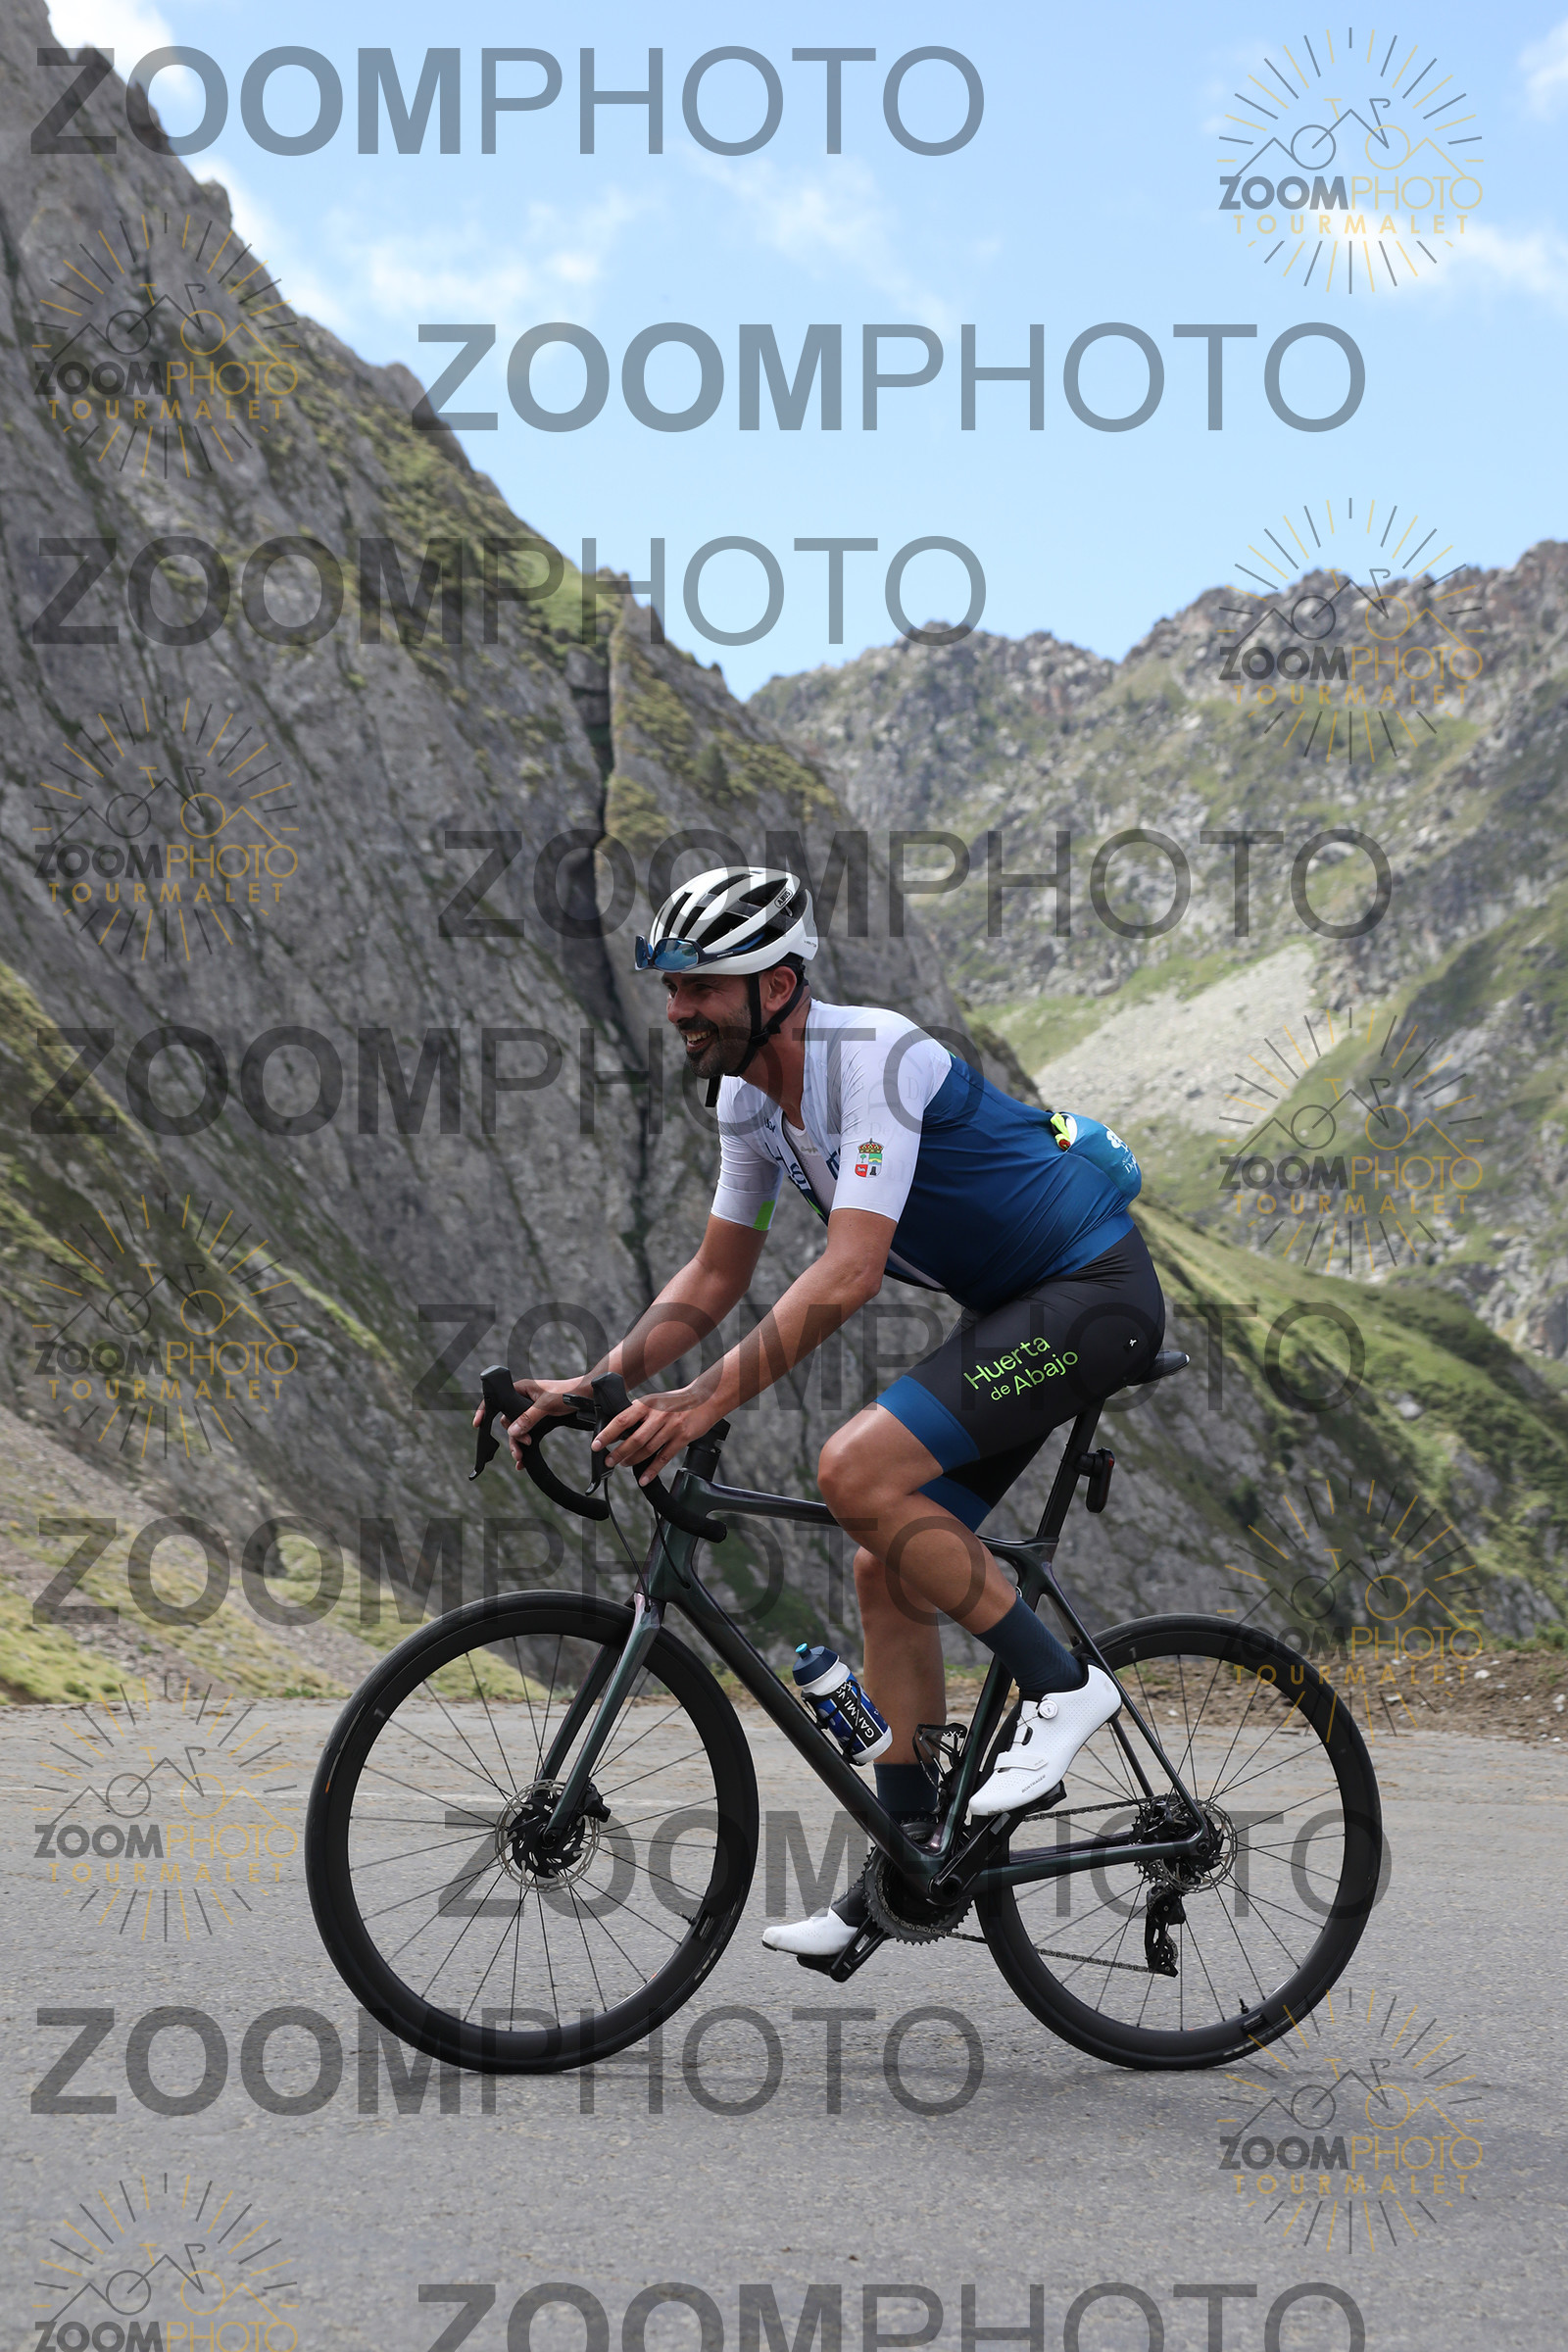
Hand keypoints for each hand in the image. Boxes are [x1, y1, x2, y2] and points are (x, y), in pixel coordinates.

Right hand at [471, 1376, 590, 1469]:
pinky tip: (524, 1460)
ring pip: (517, 1430)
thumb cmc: (569, 1392)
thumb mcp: (546, 1405)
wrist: (589, 1395)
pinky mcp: (540, 1420)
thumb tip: (512, 1431)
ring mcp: (531, 1410)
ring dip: (518, 1444)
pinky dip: (525, 1445)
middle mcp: (523, 1399)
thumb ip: (528, 1417)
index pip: (497, 1398)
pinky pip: (527, 1433)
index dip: (485, 1410)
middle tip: (520, 1449)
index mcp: (521, 1389)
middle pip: (507, 1420)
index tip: (478, 1423)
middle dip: (512, 1436)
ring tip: (521, 1459)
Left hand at [592, 1386, 721, 1485]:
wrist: (705, 1399)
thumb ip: (638, 1413)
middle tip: (609, 1461)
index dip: (607, 1434)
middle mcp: (658, 1415)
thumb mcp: (654, 1400)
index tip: (596, 1445)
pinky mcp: (682, 1438)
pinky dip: (651, 1470)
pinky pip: (663, 1457)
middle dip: (619, 1453)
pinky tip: (643, 1478)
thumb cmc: (676, 1402)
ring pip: (647, 1449)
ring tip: (623, 1464)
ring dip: (633, 1460)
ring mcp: (671, 1427)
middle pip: (634, 1439)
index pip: (622, 1420)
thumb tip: (617, 1429)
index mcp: (647, 1404)